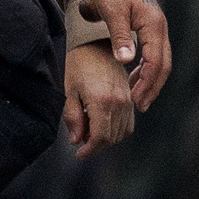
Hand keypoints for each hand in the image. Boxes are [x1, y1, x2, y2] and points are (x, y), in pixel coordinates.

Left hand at [61, 34, 136, 154]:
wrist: (95, 43)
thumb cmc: (77, 65)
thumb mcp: (68, 91)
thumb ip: (73, 117)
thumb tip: (76, 140)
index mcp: (102, 101)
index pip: (100, 138)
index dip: (89, 150)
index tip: (79, 154)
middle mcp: (119, 102)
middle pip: (112, 138)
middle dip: (96, 145)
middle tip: (80, 141)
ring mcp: (127, 99)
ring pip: (121, 132)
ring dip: (106, 137)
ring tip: (89, 130)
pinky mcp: (130, 96)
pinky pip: (128, 121)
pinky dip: (116, 128)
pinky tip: (101, 122)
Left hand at [89, 0, 170, 107]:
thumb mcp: (112, 11)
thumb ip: (120, 36)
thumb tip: (126, 61)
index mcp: (154, 25)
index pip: (156, 61)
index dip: (147, 83)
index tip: (137, 99)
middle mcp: (160, 28)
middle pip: (164, 65)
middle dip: (153, 87)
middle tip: (140, 106)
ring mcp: (158, 28)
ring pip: (161, 61)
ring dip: (151, 80)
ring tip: (137, 97)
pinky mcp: (152, 29)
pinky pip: (155, 54)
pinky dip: (147, 69)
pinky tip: (135, 77)